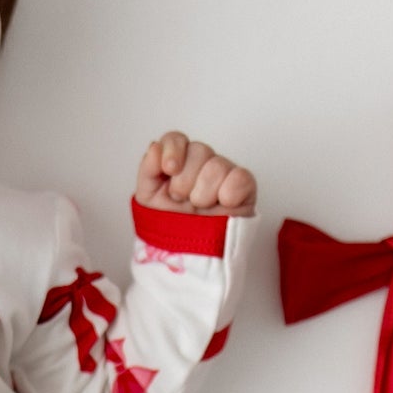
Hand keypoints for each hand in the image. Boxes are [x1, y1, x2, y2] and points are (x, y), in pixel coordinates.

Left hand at [136, 133, 256, 216]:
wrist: (189, 253)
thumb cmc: (170, 224)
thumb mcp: (148, 199)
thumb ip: (148, 170)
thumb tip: (155, 147)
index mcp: (178, 162)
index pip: (176, 139)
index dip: (173, 150)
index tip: (170, 169)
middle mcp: (202, 163)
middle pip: (198, 150)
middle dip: (185, 180)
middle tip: (182, 199)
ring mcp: (224, 173)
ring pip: (217, 165)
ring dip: (204, 192)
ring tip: (201, 207)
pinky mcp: (244, 188)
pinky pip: (241, 177)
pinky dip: (229, 193)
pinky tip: (222, 205)